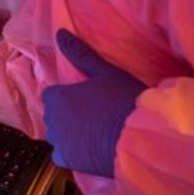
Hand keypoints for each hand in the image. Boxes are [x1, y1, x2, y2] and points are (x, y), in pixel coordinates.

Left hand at [42, 29, 145, 177]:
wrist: (142, 139)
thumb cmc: (124, 100)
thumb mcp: (106, 72)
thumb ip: (80, 53)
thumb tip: (60, 33)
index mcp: (57, 97)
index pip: (52, 94)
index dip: (68, 95)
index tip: (85, 98)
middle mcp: (52, 120)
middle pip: (53, 114)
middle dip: (67, 113)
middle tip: (93, 114)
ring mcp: (59, 142)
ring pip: (58, 135)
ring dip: (69, 133)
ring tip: (94, 131)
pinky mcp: (69, 162)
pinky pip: (63, 155)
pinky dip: (72, 153)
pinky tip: (89, 149)